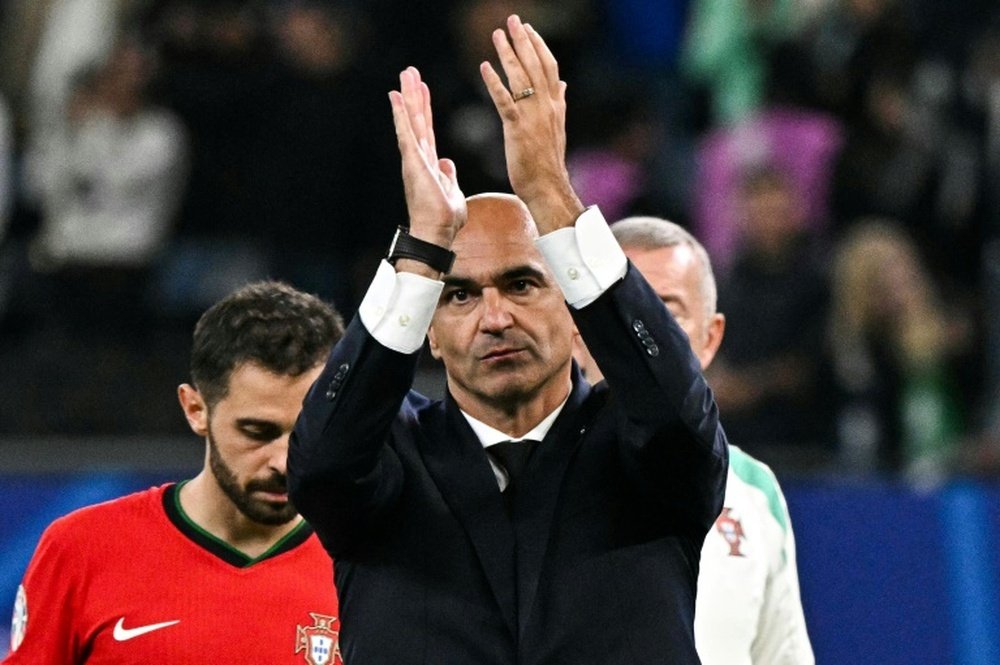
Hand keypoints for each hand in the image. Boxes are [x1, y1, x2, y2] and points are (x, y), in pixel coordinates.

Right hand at [389, 67, 465, 267]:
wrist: (437, 233)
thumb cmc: (444, 220)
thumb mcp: (452, 192)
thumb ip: (448, 176)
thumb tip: (446, 162)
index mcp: (428, 164)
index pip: (427, 130)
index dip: (425, 109)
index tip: (423, 89)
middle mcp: (418, 158)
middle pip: (417, 120)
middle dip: (414, 95)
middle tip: (410, 71)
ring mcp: (414, 159)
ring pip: (411, 121)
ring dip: (408, 97)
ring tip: (405, 74)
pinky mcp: (413, 162)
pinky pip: (406, 133)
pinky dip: (401, 113)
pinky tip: (397, 95)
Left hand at [480, 15, 583, 234]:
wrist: (547, 185)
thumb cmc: (547, 160)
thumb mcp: (557, 127)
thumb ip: (558, 102)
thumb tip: (562, 85)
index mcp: (555, 104)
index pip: (548, 67)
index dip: (539, 46)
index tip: (528, 29)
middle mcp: (546, 105)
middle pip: (535, 65)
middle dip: (523, 40)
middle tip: (512, 20)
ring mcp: (532, 116)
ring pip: (520, 77)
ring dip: (508, 53)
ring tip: (497, 35)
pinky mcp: (517, 128)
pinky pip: (504, 100)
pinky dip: (494, 82)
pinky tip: (485, 66)